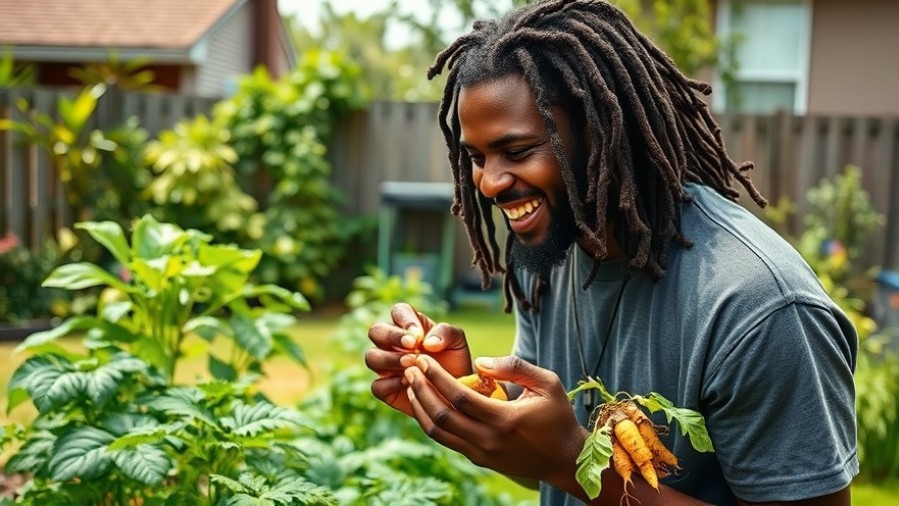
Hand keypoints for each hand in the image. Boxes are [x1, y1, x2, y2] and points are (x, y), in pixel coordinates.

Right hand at [365, 302, 472, 415]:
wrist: (456, 392)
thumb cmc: (455, 360)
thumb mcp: (457, 342)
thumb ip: (446, 333)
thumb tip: (428, 342)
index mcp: (409, 325)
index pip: (398, 311)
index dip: (405, 321)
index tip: (418, 336)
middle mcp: (392, 343)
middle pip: (376, 330)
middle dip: (391, 337)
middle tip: (411, 348)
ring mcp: (386, 365)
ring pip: (371, 357)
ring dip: (389, 360)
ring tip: (411, 365)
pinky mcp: (385, 388)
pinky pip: (377, 386)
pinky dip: (390, 384)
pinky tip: (409, 384)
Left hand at [403, 353, 588, 486]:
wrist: (565, 459)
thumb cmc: (558, 417)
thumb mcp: (547, 383)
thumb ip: (515, 367)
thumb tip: (479, 361)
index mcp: (504, 419)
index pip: (458, 397)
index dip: (437, 377)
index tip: (423, 359)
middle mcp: (488, 440)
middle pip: (441, 415)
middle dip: (421, 389)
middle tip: (409, 368)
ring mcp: (480, 453)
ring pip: (438, 432)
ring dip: (420, 406)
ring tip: (411, 384)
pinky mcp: (478, 459)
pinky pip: (446, 440)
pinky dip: (430, 422)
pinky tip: (424, 403)